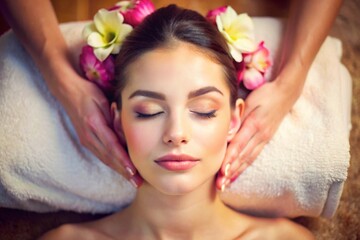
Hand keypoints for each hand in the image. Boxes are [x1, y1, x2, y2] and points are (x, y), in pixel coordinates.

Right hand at [59, 72, 142, 186]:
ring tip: (132, 180)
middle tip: (137, 183)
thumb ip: (114, 118)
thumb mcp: (103, 101)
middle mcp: (89, 136)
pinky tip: (121, 170)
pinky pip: (101, 155)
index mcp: (95, 124)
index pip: (112, 146)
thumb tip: (126, 134)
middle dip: (124, 171)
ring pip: (105, 158)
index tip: (133, 171)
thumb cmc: (88, 92)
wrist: (67, 91)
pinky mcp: (86, 140)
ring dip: (119, 171)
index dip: (123, 159)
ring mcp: (86, 139)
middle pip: (109, 157)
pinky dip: (112, 164)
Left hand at [216, 79, 299, 189]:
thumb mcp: (249, 102)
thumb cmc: (264, 95)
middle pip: (243, 156)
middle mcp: (260, 135)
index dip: (229, 159)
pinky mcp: (266, 139)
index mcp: (254, 125)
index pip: (239, 145)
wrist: (285, 92)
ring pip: (248, 158)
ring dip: (236, 172)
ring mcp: (264, 138)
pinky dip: (244, 165)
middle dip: (230, 172)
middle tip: (220, 185)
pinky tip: (237, 173)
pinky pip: (254, 155)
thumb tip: (226, 133)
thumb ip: (237, 117)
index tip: (221, 171)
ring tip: (225, 183)